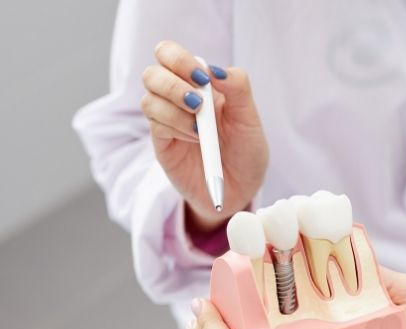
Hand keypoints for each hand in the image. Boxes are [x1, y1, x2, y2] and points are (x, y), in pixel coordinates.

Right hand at [141, 40, 267, 231]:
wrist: (240, 191)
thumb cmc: (246, 152)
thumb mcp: (250, 119)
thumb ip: (238, 89)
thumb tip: (215, 70)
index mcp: (199, 85)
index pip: (170, 55)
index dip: (179, 59)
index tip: (203, 79)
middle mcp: (177, 99)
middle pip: (152, 74)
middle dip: (172, 84)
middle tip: (198, 102)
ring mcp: (167, 121)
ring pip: (149, 100)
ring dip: (174, 109)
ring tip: (200, 128)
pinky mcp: (162, 143)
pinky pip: (155, 125)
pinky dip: (176, 128)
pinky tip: (196, 138)